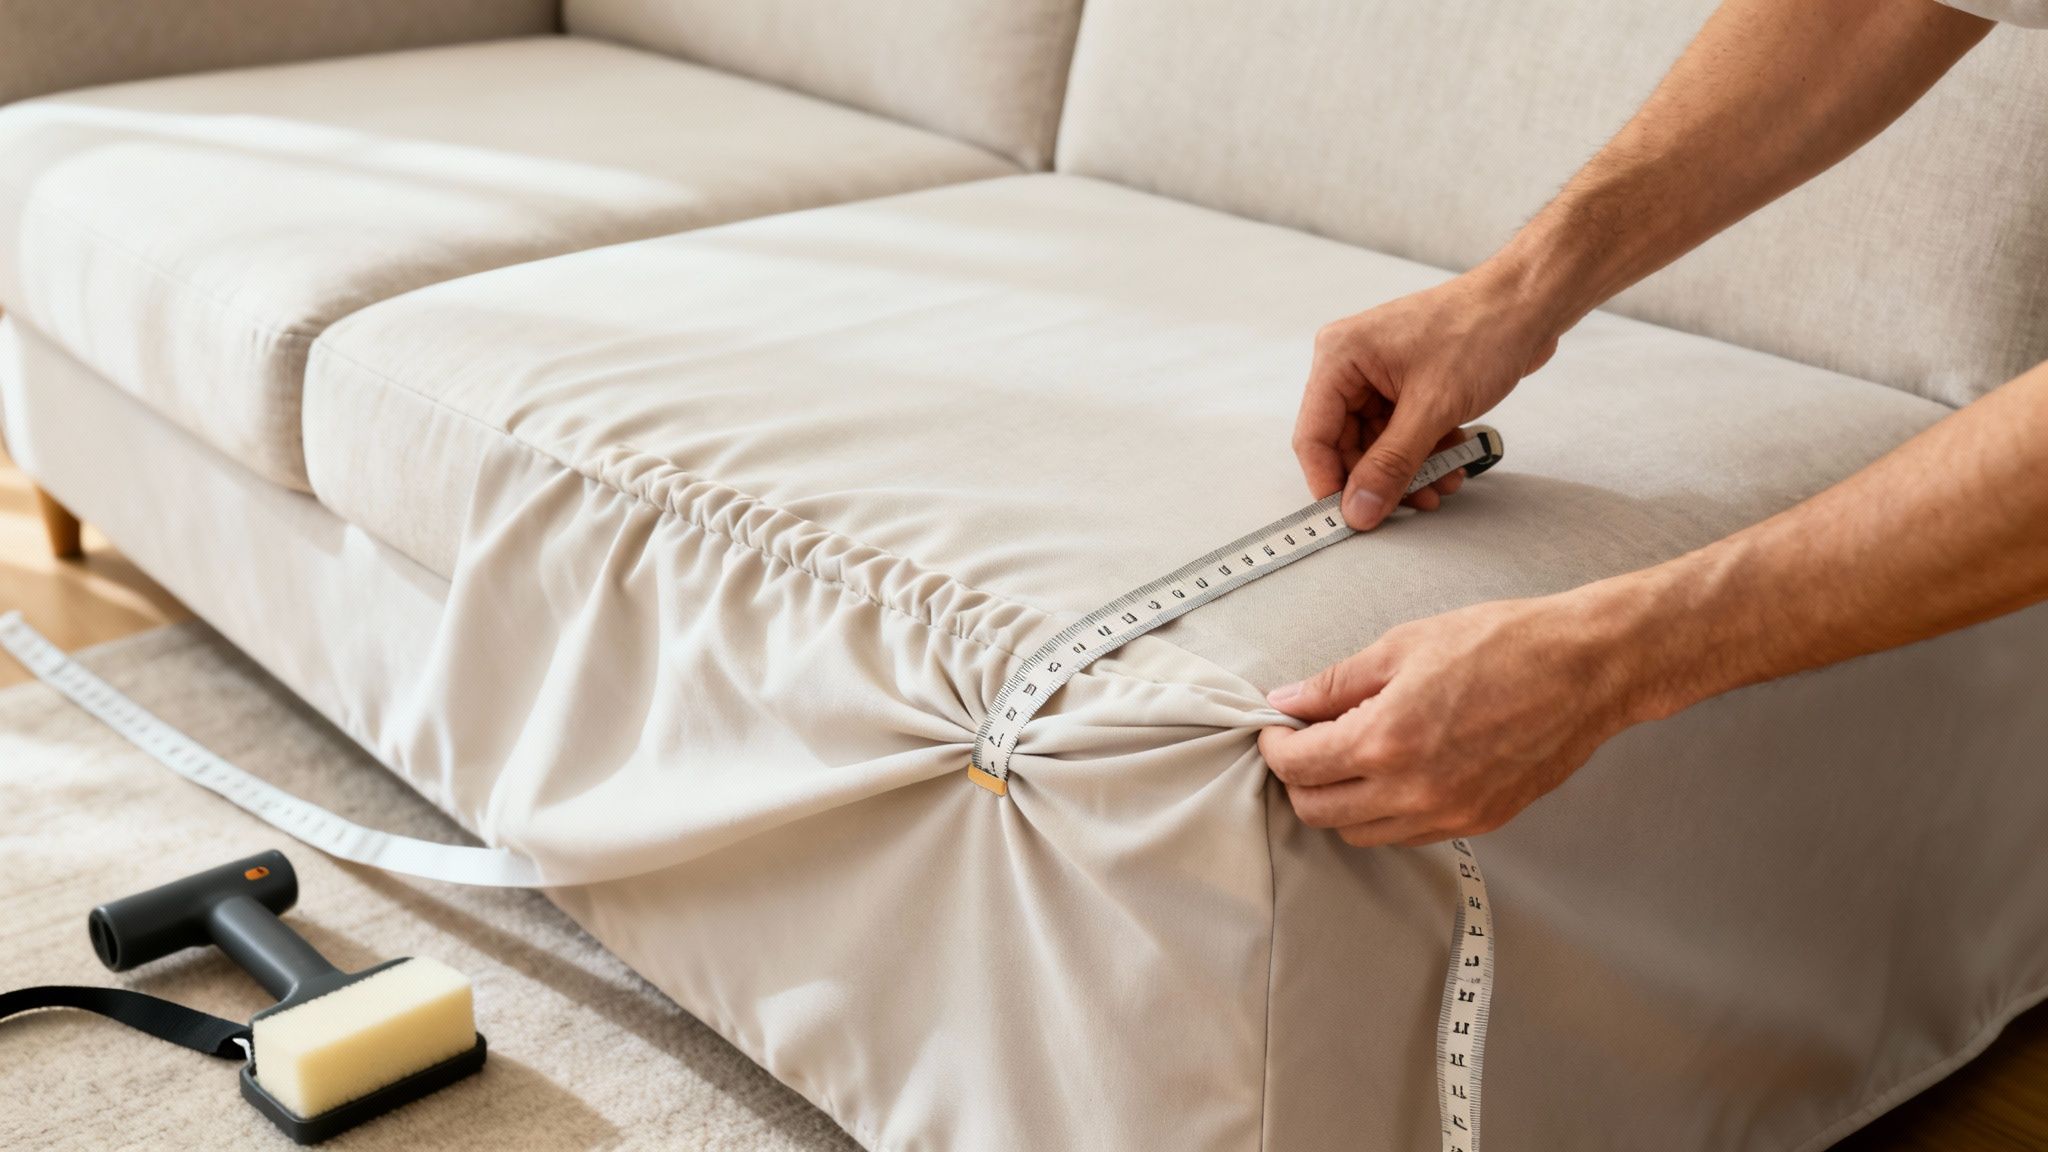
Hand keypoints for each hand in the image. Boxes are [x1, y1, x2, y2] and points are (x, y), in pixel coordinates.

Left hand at [1257, 588, 1656, 846]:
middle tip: (1303, 745)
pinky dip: (1385, 812)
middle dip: (1298, 780)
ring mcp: (1449, 814)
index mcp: (1386, 740)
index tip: (1277, 728)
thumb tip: (1289, 699)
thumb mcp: (1404, 646)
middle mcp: (1413, 790)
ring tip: (1348, 757)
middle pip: (1319, 813)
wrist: (1587, 668)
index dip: (1276, 746)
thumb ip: (1337, 682)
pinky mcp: (1480, 822)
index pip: (1299, 767)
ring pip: (1361, 833)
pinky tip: (1394, 773)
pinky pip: (1408, 834)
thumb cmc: (1504, 645)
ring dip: (1340, 801)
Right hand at [1297, 267, 1559, 529]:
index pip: (1313, 435)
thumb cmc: (1480, 333)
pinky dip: (1425, 454)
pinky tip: (1452, 465)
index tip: (1352, 520)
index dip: (1330, 482)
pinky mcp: (1408, 385)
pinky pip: (1402, 433)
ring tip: (1442, 485)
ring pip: (1378, 444)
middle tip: (1412, 505)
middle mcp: (1352, 366)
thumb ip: (1390, 465)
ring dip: (1408, 471)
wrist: (1530, 303)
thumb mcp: (1432, 408)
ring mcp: (1380, 376)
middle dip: (1379, 479)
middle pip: (1345, 444)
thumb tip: (1357, 512)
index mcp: (1340, 358)